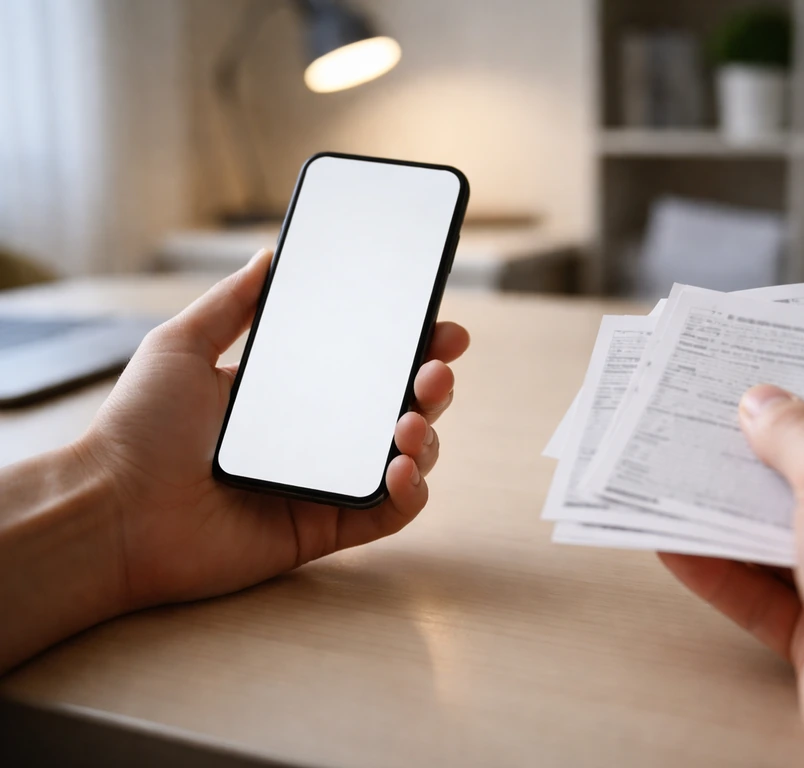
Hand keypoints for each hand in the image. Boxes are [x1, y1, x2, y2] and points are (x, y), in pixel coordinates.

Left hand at [79, 249, 469, 610]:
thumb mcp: (181, 346)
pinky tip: (402, 470)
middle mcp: (318, 437)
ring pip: (405, 458)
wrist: (110, 510)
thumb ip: (231, 302)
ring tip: (411, 423)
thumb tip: (270, 254)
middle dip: (433, 386)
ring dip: (427, 438)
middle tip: (437, 370)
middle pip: (399, 408)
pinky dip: (411, 494)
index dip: (411, 345)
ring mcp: (324, 484)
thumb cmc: (138, 429)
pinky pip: (388, 514)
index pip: (368, 365)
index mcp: (294, 394)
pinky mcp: (324, 528)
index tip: (439, 325)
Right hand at [660, 385, 803, 766]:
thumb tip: (763, 404)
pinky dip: (722, 570)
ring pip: (788, 535)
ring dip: (730, 513)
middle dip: (760, 455)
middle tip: (704, 425)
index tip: (760, 377)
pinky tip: (677, 545)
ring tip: (674, 477)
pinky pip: (767, 592)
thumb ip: (799, 432)